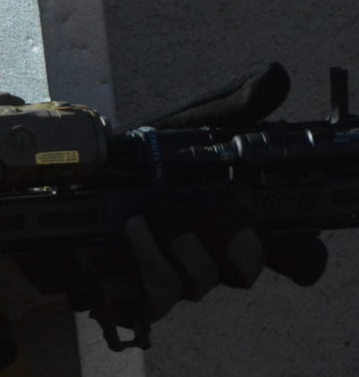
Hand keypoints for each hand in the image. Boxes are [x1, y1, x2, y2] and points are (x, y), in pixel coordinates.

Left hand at [23, 65, 326, 346]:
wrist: (76, 183)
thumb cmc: (141, 164)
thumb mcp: (185, 130)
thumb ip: (230, 108)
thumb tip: (274, 78)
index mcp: (234, 226)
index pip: (291, 256)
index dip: (301, 257)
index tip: (297, 249)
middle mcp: (211, 260)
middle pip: (243, 268)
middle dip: (225, 231)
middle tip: (201, 201)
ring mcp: (175, 282)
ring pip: (198, 283)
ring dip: (177, 243)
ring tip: (148, 212)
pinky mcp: (136, 297)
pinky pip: (156, 298)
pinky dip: (147, 261)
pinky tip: (132, 231)